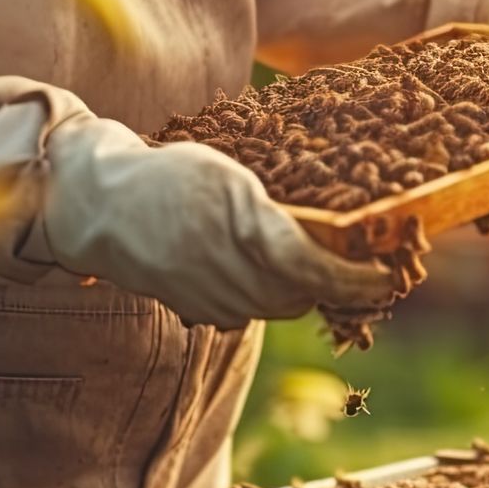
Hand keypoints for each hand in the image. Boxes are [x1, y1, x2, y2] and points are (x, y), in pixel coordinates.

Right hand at [32, 117, 395, 327]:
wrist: (99, 207)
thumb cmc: (171, 176)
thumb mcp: (230, 174)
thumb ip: (275, 211)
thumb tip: (331, 238)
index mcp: (240, 223)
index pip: (312, 267)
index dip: (356, 279)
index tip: (389, 277)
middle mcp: (226, 268)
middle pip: (304, 294)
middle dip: (343, 287)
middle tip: (373, 270)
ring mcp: (209, 296)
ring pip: (281, 307)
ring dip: (309, 292)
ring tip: (331, 269)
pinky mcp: (197, 311)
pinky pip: (252, 312)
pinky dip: (273, 297)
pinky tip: (277, 274)